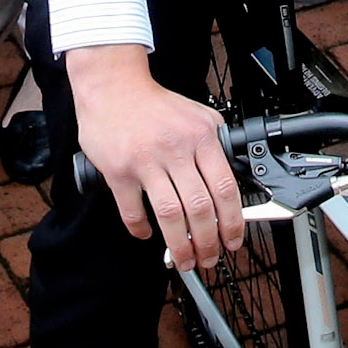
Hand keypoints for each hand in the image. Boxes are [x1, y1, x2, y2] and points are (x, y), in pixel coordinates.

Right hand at [64, 46, 244, 271]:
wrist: (113, 87)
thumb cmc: (155, 105)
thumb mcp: (199, 115)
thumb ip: (215, 144)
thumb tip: (232, 181)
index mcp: (200, 137)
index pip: (225, 188)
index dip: (233, 221)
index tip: (233, 240)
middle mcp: (175, 150)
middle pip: (200, 207)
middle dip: (208, 241)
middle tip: (209, 258)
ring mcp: (145, 161)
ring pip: (170, 214)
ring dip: (179, 244)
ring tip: (183, 260)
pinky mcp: (118, 171)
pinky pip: (132, 210)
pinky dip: (141, 229)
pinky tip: (147, 234)